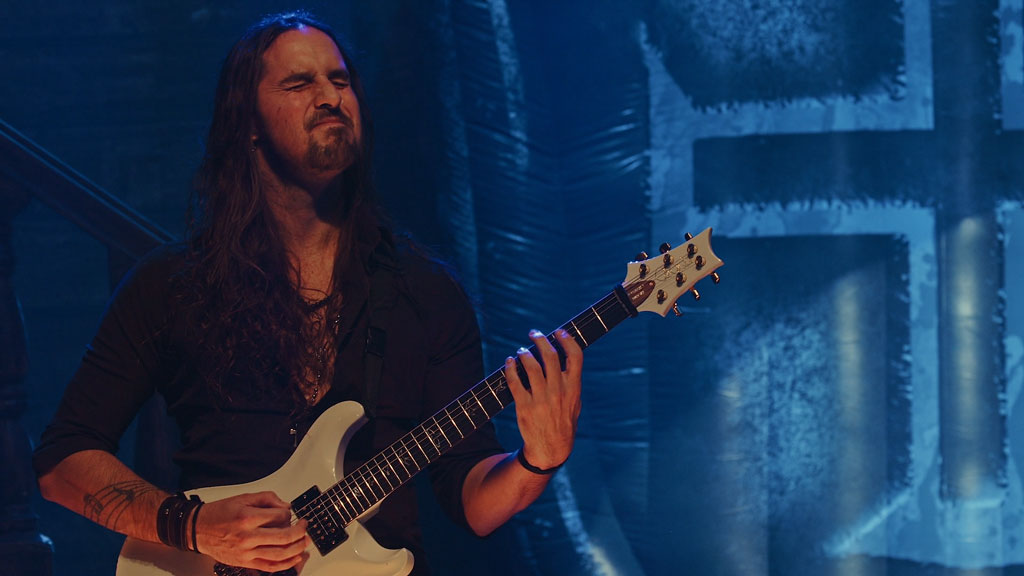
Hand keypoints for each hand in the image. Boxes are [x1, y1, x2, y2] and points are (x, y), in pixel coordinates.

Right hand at [195, 491, 309, 571]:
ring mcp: (246, 553)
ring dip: (297, 548)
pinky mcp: (245, 562)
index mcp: (247, 518)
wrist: (198, 530)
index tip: (290, 513)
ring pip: (280, 554)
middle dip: (300, 531)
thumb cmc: (219, 513)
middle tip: (305, 526)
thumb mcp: (243, 497)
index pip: (280, 517)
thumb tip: (285, 506)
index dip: (289, 514)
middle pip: (284, 537)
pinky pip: (270, 566)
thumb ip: (267, 498)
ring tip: (305, 541)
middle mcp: (247, 537)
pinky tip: (295, 557)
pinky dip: (286, 563)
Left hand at [504, 328, 582, 469]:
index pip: (575, 357)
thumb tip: (564, 358)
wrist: (551, 449)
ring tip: (522, 350)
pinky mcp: (525, 406)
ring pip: (531, 366)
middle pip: (550, 356)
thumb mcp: (575, 403)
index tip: (559, 332)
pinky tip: (509, 362)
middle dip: (541, 339)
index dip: (567, 340)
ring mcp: (541, 399)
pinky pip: (515, 382)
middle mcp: (558, 391)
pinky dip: (510, 368)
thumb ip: (571, 382)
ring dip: (525, 353)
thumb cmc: (563, 422)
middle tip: (534, 333)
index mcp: (573, 388)